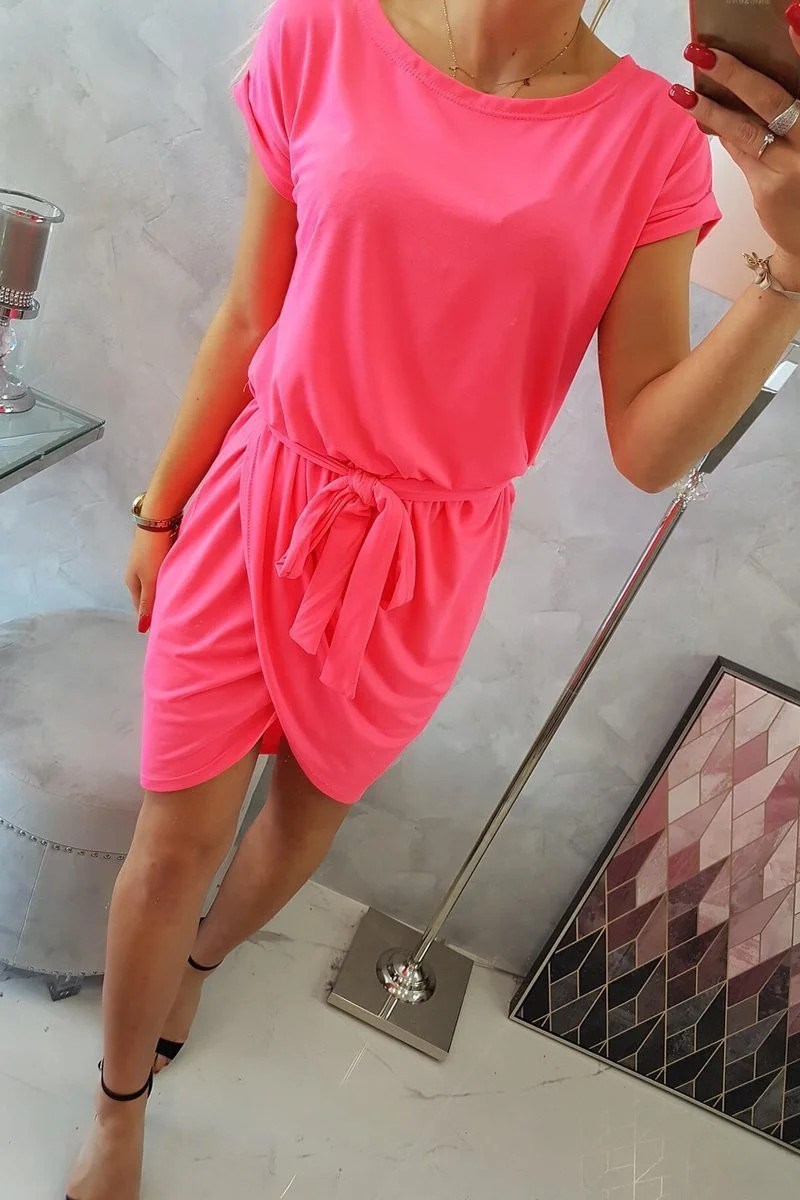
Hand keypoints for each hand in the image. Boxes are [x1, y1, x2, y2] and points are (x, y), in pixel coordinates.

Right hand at [124, 526, 174, 633]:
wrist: (157, 519)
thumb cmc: (153, 551)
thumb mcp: (150, 580)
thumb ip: (148, 602)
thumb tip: (141, 627)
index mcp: (131, 582)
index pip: (139, 606)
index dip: (148, 617)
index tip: (161, 628)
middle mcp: (136, 573)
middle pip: (146, 595)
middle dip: (156, 605)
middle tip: (172, 617)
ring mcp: (145, 562)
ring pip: (154, 583)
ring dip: (162, 592)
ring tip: (177, 602)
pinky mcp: (155, 552)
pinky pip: (161, 572)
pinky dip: (167, 579)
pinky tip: (177, 582)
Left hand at [671, 14, 799, 286]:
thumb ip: (779, 113)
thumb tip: (736, 82)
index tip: (790, 13)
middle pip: (772, 97)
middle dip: (735, 72)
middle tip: (703, 52)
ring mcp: (792, 162)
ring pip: (746, 127)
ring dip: (710, 107)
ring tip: (679, 92)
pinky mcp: (770, 186)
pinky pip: (738, 151)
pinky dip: (717, 131)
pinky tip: (696, 116)